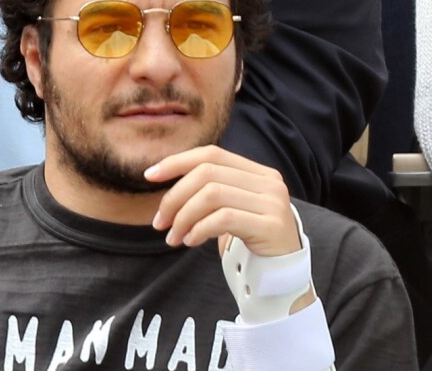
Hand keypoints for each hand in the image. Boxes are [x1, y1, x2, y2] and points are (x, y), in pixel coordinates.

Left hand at [145, 145, 301, 256]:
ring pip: (212, 195)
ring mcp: (272, 202)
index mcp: (257, 172)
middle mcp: (268, 182)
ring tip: (173, 236)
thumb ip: (209, 191)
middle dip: (175, 196)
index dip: (177, 161)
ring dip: (184, 216)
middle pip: (207, 173)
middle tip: (160, 222)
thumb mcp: (229, 209)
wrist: (283, 277)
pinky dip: (199, 229)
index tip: (149, 176)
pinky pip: (223, 219)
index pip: (211, 153)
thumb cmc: (248, 241)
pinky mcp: (271, 226)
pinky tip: (190, 241)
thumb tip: (164, 181)